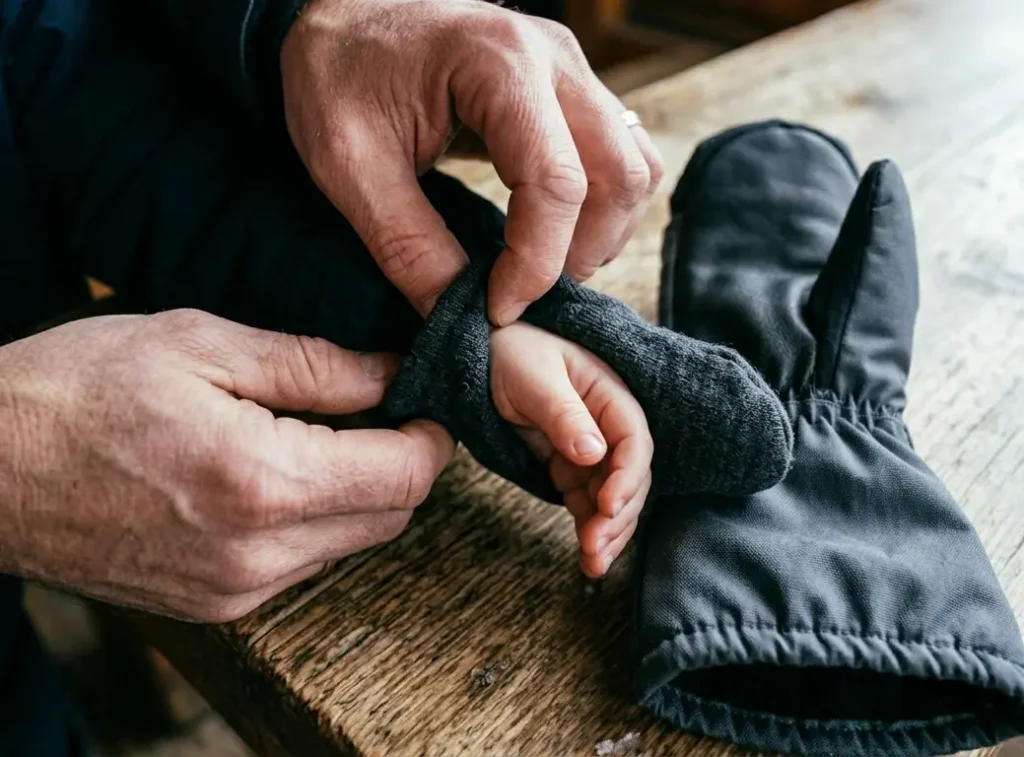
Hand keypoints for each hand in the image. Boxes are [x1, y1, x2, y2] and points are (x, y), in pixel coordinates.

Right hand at [0, 310, 452, 622]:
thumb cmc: (77, 391)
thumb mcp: (200, 345)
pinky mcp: (213, 608)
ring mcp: (235, 592)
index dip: (431, 434)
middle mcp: (258, 554)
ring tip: (314, 438)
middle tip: (371, 409)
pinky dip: (313, 522)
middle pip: (391, 517)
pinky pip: (302, 565)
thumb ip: (312, 366)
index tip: (421, 400)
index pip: (405, 476)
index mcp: (263, 482)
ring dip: (358, 493)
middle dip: (400, 462)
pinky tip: (273, 477)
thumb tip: (390, 375)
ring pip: (351, 544)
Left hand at [280, 0, 663, 324]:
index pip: (557, 182)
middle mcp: (553, 59)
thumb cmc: (335, 73)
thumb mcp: (348, 165)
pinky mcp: (569, 88)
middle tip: (523, 294)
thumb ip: (407, 245)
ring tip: (540, 268)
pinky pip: (621, 155)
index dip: (536, 263)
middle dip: (580, 253)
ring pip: (635, 166)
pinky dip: (602, 206)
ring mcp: (569, 70)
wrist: (339, 16)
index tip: (497, 309)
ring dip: (602, 232)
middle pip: (620, 175)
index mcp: (497, 63)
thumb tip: (457, 315)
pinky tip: (553, 233)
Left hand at [490, 323, 652, 577]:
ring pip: (612, 497)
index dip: (627, 478)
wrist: (482, 351)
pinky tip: (585, 555)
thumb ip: (563, 413)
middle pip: (630, 478)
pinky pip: (587, 501)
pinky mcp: (569, 464)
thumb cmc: (511, 351)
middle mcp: (608, 424)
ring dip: (607, 532)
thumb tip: (594, 452)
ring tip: (592, 565)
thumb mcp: (534, 377)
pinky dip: (588, 527)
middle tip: (595, 548)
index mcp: (610, 394)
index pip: (634, 442)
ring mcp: (590, 447)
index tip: (607, 506)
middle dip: (617, 517)